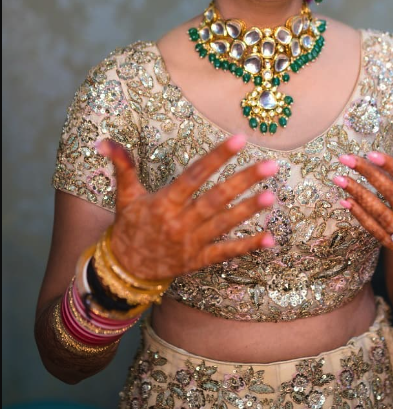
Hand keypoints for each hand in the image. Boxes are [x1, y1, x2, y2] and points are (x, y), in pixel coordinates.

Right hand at [95, 134, 276, 281]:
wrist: (124, 269)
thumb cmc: (129, 225)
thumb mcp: (125, 195)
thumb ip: (122, 165)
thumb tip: (103, 141)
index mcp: (164, 202)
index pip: (194, 175)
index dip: (217, 156)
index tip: (239, 139)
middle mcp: (180, 222)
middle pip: (216, 198)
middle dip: (244, 180)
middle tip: (271, 165)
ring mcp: (191, 243)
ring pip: (224, 224)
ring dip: (249, 210)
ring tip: (272, 195)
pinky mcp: (199, 261)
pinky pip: (226, 253)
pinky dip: (248, 246)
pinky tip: (271, 237)